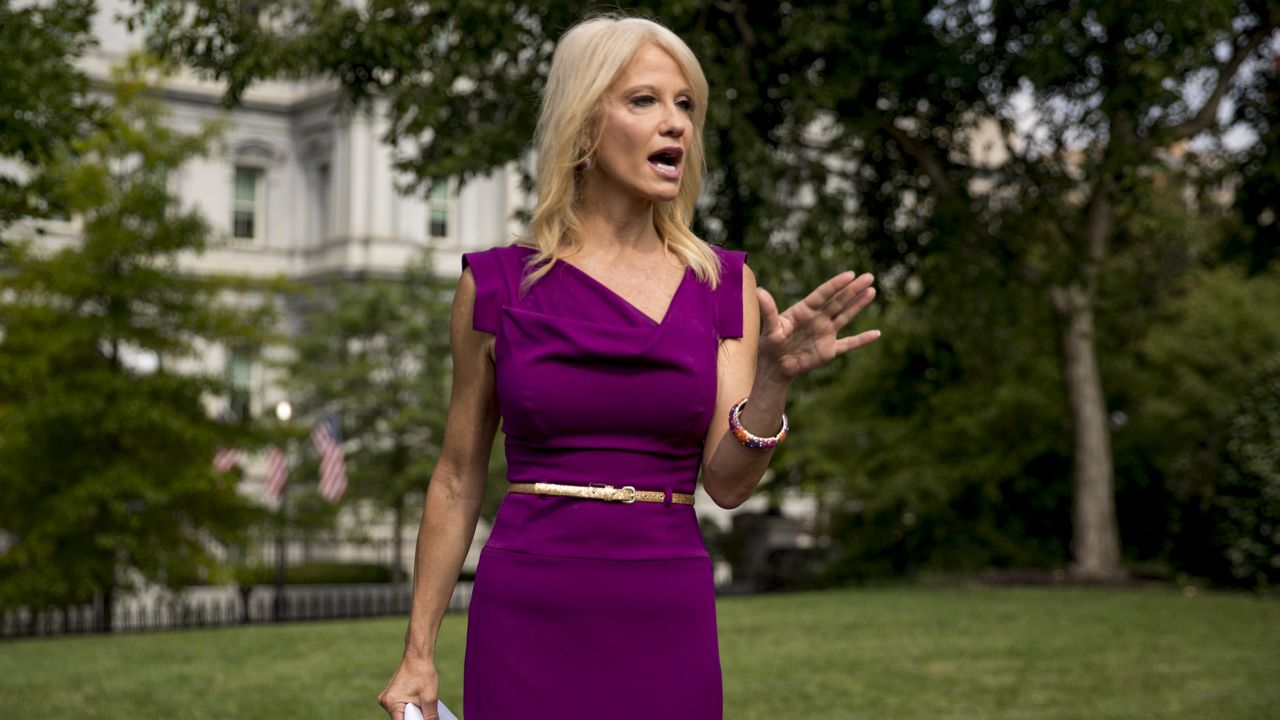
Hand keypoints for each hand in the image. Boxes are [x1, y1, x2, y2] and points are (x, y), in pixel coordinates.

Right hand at [378, 654, 440, 719]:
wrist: (418, 656)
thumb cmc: (423, 673)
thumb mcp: (430, 697)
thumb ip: (430, 716)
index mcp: (392, 702)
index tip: (421, 717)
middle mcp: (385, 701)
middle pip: (401, 719)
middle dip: (414, 717)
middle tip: (424, 710)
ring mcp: (386, 698)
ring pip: (400, 713)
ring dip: (411, 712)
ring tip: (422, 704)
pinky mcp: (390, 694)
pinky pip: (400, 706)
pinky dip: (409, 707)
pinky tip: (418, 701)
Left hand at [756, 270, 878, 379]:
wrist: (775, 367)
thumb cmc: (770, 345)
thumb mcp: (769, 328)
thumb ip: (767, 310)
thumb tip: (759, 291)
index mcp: (804, 311)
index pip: (823, 295)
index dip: (836, 285)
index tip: (850, 275)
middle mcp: (818, 319)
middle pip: (838, 301)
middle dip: (853, 290)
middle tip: (869, 277)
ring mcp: (826, 333)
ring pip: (846, 316)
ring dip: (859, 304)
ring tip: (872, 291)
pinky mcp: (829, 350)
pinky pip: (849, 344)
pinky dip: (862, 340)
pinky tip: (876, 334)